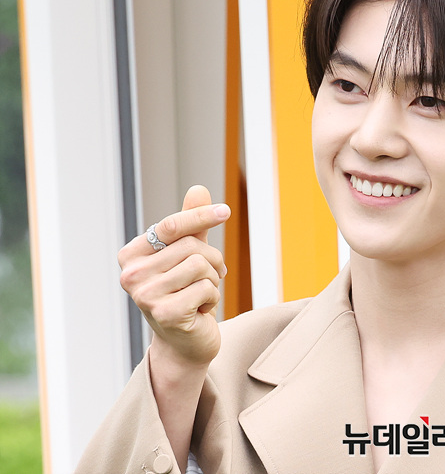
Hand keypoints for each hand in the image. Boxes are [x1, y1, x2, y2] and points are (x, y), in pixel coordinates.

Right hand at [119, 185, 229, 367]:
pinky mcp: (166, 314)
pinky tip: (200, 311)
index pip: (171, 226)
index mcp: (132, 256)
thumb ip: (190, 225)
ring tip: (201, 295)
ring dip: (213, 281)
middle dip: (212, 260)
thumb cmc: (185, 294)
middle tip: (211, 278)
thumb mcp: (187, 256)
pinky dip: (213, 298)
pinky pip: (207, 288)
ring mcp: (146, 296)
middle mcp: (131, 275)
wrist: (185, 343)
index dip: (200, 216)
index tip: (225, 211)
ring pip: (201, 266)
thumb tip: (198, 189)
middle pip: (192, 247)